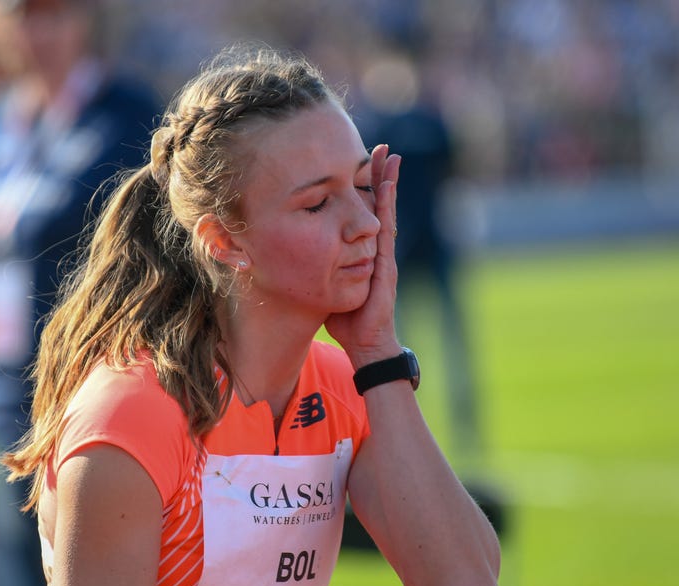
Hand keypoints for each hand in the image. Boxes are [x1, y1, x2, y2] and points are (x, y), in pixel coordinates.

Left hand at [326, 144, 402, 368]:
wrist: (365, 344)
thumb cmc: (346, 321)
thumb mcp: (326, 286)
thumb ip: (317, 269)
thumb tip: (288, 258)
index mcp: (363, 253)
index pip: (363, 215)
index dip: (363, 190)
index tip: (359, 164)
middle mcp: (376, 249)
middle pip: (378, 206)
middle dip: (379, 177)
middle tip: (380, 148)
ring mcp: (384, 254)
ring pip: (386, 210)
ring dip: (388, 182)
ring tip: (390, 156)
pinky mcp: (386, 262)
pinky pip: (386, 226)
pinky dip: (387, 203)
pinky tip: (387, 183)